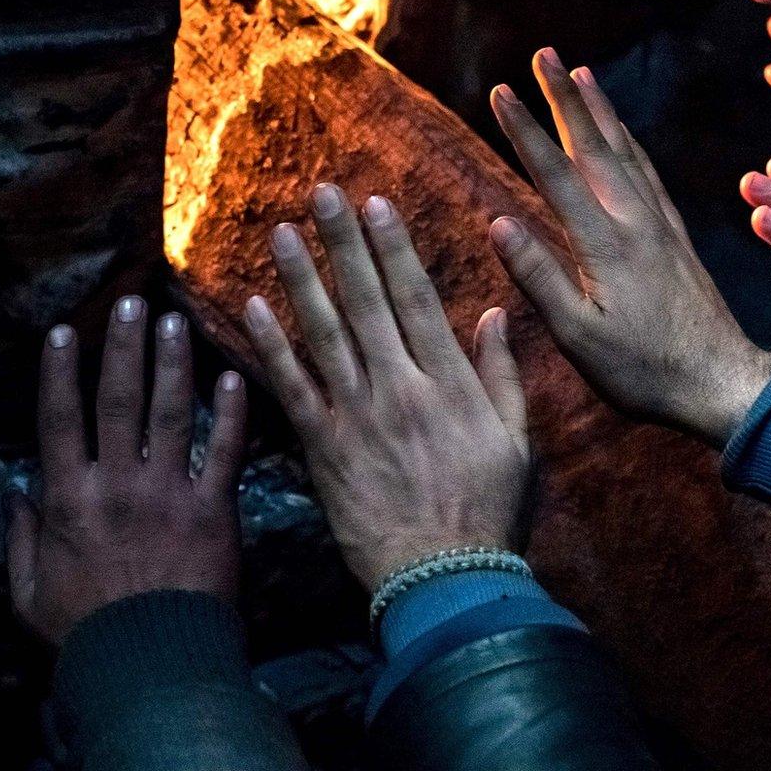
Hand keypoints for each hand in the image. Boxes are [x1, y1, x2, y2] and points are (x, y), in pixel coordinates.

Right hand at [8, 297, 247, 645]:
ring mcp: (169, 494)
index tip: (64, 331)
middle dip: (122, 347)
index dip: (60, 373)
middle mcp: (117, 485)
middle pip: (117, 401)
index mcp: (69, 500)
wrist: (150, 667)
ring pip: (171, 413)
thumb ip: (22, 539)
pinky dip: (231, 413)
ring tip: (174, 320)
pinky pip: (225, 452)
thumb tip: (12, 494)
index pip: (59, 421)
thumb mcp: (29, 593)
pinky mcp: (215, 511)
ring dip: (172, 363)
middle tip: (130, 302)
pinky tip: (233, 375)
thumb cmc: (84, 635)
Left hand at [241, 185, 530, 591]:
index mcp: (450, 383)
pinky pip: (292, 388)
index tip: (376, 206)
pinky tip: (253, 308)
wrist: (443, 577)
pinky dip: (271, 347)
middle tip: (321, 193)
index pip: (416, 299)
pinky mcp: (323, 449)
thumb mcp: (517, 441)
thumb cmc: (488, 513)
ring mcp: (357, 417)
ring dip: (302, 278)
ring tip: (282, 233)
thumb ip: (503, 376)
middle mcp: (400, 388)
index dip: (393, 248)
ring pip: (324, 333)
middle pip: (366, 301)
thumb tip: (495, 315)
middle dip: (343, 243)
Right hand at [489, 49, 770, 446]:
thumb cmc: (643, 370)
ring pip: (626, 152)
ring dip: (600, 111)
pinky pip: (650, 174)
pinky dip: (632, 143)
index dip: (525, 129)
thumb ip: (539, 277)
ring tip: (581, 74)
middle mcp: (635, 222)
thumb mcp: (579, 336)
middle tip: (543, 53)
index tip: (501, 90)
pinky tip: (625, 136)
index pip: (555, 173)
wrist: (723, 382)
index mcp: (605, 244)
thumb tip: (498, 222)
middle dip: (564, 97)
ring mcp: (661, 226)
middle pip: (593, 146)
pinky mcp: (678, 238)